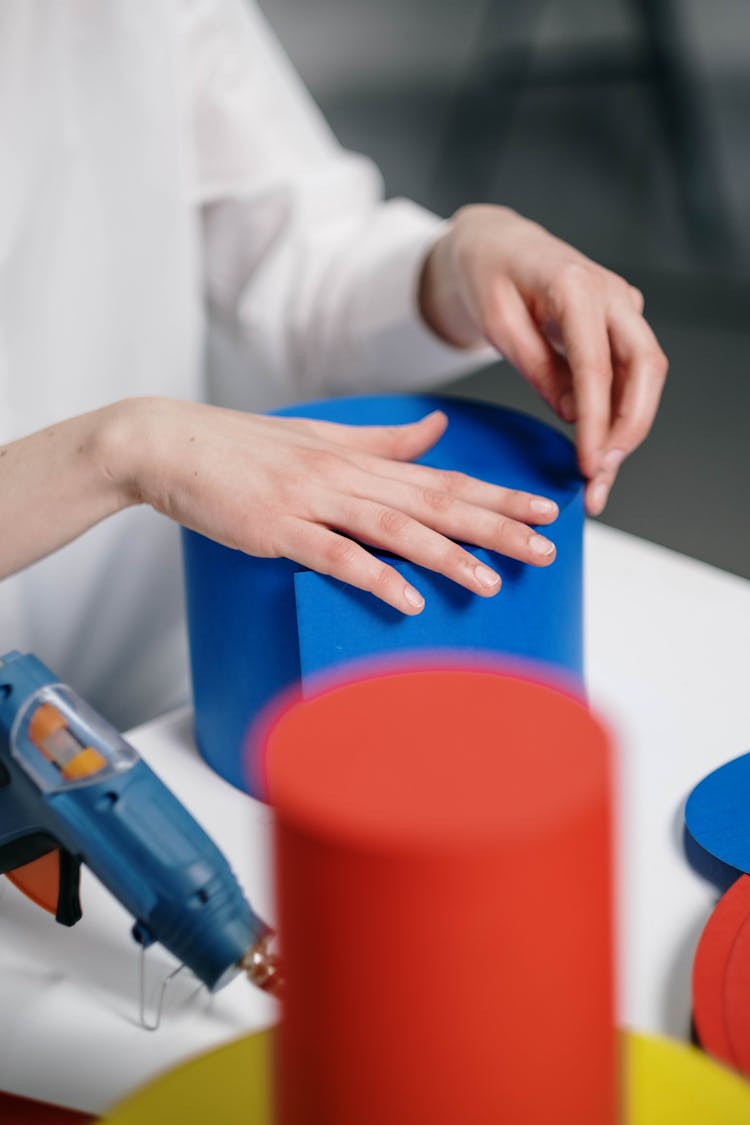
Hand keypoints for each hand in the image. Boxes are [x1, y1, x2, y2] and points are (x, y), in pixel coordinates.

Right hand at [110, 398, 559, 614]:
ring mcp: (312, 500)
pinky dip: (374, 577)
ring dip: (447, 556)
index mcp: (359, 459)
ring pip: (395, 528)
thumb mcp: (319, 435)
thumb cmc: (242, 446)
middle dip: (495, 527)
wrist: (168, 443)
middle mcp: (346, 475)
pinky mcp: (278, 528)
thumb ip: (383, 439)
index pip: (444, 479)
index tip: (545, 511)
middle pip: (435, 503)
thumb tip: (437, 429)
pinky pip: (334, 555)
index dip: (498, 496)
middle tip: (546, 549)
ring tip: (492, 582)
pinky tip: (408, 601)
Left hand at [418, 205, 668, 514]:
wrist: (496, 244)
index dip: (597, 420)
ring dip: (627, 430)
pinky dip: (618, 415)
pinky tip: (599, 451)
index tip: (589, 464)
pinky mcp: (618, 326)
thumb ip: (535, 365)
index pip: (596, 364)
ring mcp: (620, 308)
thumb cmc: (488, 274)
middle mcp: (610, 293)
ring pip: (644, 376)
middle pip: (645, 367)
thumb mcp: (495, 321)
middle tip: (602, 477)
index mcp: (575, 285)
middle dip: (630, 429)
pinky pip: (629, 375)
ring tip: (598, 480)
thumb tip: (573, 413)